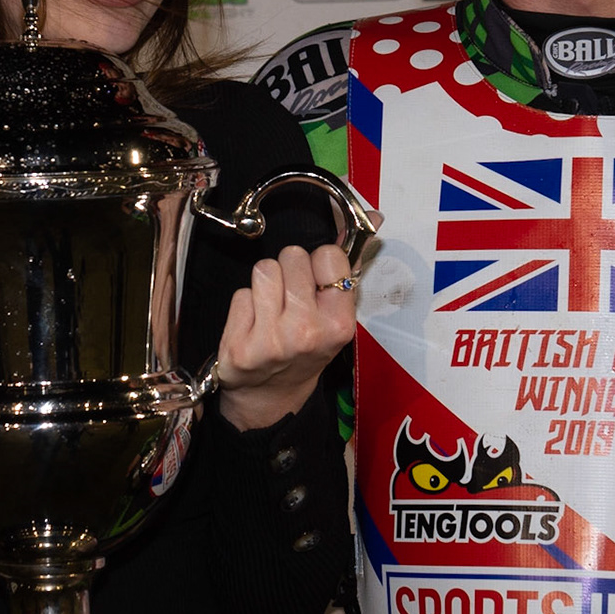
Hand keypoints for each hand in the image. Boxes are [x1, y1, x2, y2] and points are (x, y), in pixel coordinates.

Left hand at [215, 244, 356, 430]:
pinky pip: (240, 295)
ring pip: (263, 269)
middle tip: (290, 298)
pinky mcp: (240, 348)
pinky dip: (245, 305)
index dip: (319, 263)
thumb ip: (347, 268)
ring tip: (271, 308)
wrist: (272, 397)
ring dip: (265, 284)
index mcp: (339, 323)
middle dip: (289, 271)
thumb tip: (374, 216)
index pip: (328, 256)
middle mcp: (308, 333)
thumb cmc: (305, 350)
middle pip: (292, 256)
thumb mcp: (335, 317)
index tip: (315, 283)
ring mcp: (272, 341)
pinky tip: (253, 325)